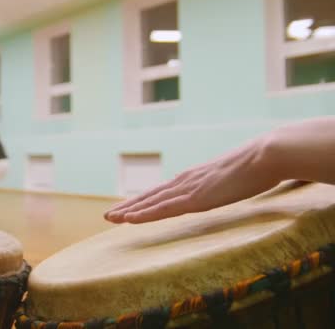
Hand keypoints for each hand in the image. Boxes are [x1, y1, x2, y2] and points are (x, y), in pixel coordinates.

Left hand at [104, 137, 280, 223]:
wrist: (266, 155)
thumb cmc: (257, 166)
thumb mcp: (233, 177)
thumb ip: (222, 183)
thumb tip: (224, 187)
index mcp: (194, 177)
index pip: (162, 192)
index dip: (143, 201)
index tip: (127, 208)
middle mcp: (186, 181)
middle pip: (150, 196)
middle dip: (128, 206)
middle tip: (108, 215)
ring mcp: (189, 189)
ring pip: (151, 203)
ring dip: (129, 211)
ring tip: (110, 218)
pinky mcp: (195, 198)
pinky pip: (163, 209)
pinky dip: (144, 214)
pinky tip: (129, 219)